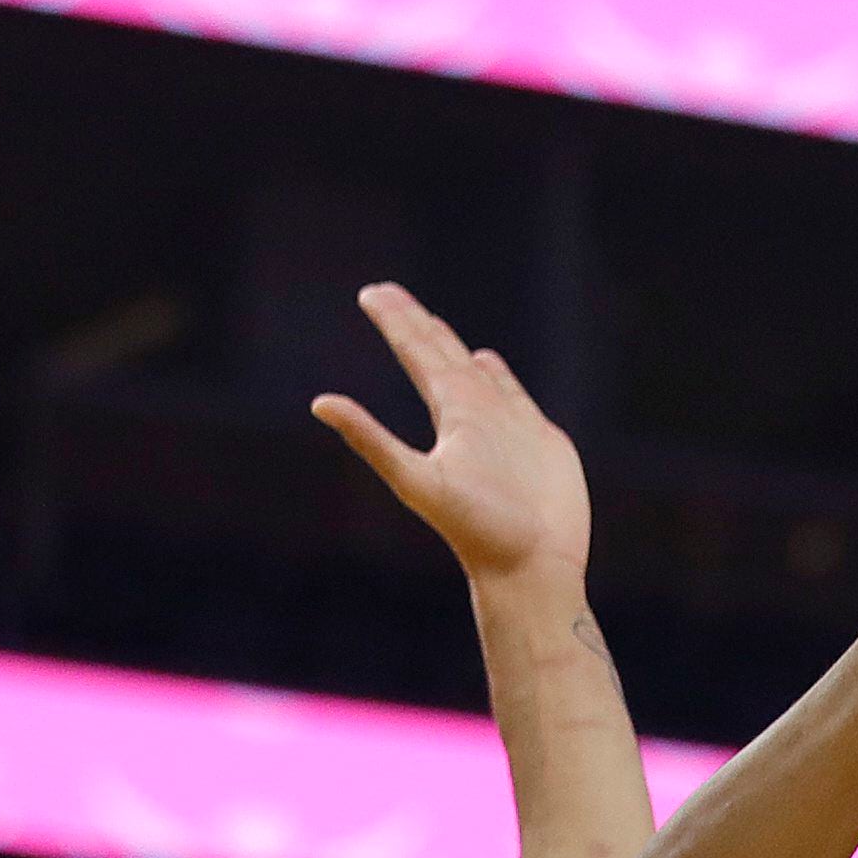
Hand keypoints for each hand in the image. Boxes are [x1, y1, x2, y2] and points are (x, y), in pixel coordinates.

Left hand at [314, 285, 589, 585]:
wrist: (532, 565)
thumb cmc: (476, 529)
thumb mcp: (415, 479)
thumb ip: (370, 439)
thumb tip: (318, 404)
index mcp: (450, 416)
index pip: (417, 356)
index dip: (396, 323)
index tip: (371, 293)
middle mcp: (473, 416)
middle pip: (439, 356)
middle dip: (414, 324)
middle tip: (386, 293)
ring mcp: (505, 427)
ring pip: (475, 374)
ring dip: (452, 348)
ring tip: (432, 325)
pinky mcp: (539, 440)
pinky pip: (513, 396)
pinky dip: (498, 375)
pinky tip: (485, 362)